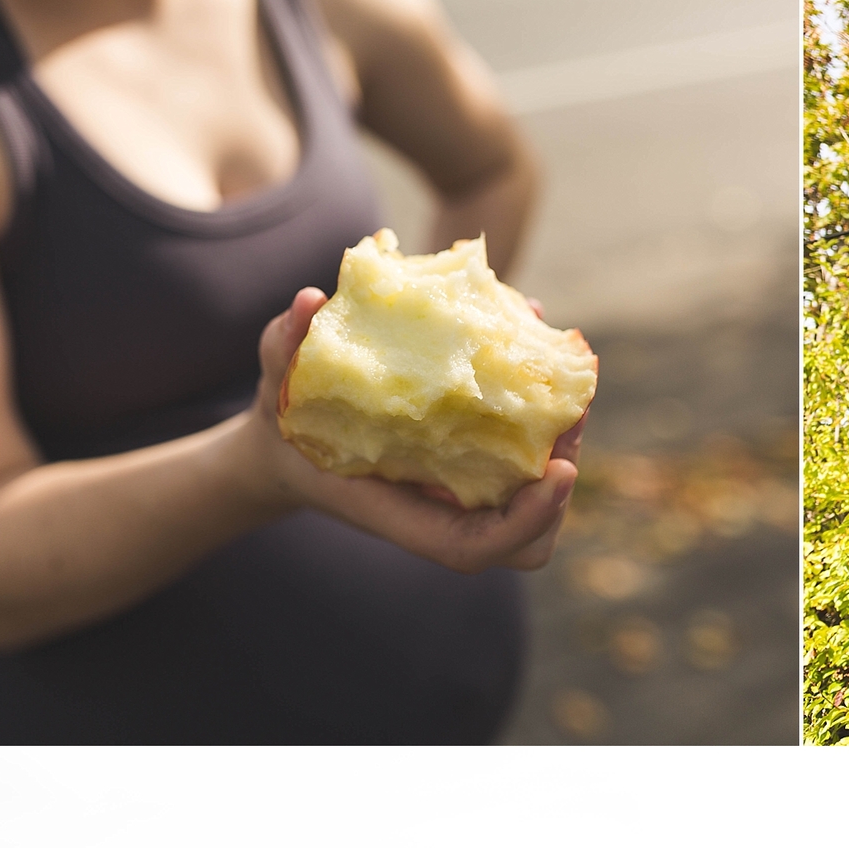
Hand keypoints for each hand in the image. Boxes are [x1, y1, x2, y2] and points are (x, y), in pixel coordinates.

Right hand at [228, 288, 583, 572]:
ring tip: (570, 381)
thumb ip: (283, 350)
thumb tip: (308, 302)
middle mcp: (441, 513)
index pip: (475, 545)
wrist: (291, 450)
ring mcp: (462, 495)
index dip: (526, 519)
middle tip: (574, 412)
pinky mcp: (472, 467)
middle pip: (528, 531)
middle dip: (560, 481)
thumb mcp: (273, 386)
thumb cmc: (284, 425)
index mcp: (401, 514)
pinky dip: (543, 418)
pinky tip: (539, 356)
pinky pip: (526, 460)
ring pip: (536, 498)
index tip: (561, 469)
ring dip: (562, 443)